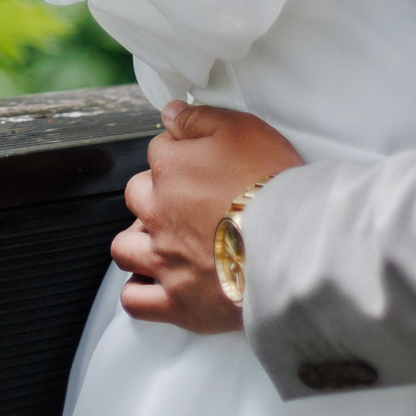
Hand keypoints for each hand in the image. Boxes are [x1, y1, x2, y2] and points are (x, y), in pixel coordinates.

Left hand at [111, 101, 303, 332]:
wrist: (291, 244)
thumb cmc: (272, 185)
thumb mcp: (242, 129)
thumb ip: (199, 118)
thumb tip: (169, 113)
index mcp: (171, 170)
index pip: (159, 151)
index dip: (179, 153)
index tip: (198, 162)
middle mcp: (159, 214)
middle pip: (135, 195)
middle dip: (152, 194)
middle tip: (183, 201)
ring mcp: (164, 260)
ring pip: (124, 248)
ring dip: (138, 241)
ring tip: (163, 242)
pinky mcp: (177, 303)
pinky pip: (136, 301)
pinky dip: (139, 292)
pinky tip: (155, 284)